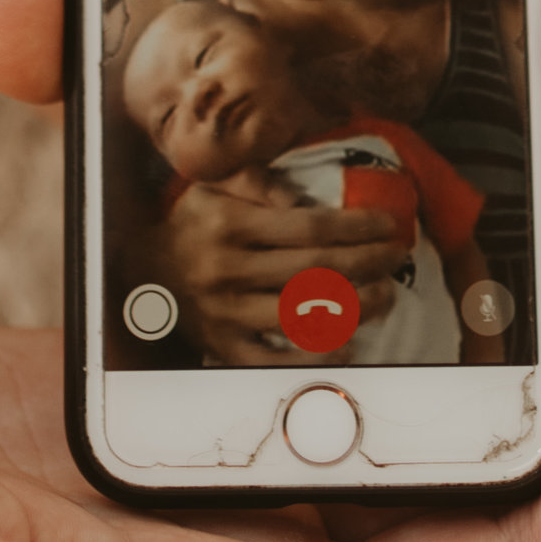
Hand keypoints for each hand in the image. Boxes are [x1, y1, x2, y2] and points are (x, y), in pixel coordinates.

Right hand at [152, 179, 404, 364]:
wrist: (143, 271)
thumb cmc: (194, 222)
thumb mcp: (216, 186)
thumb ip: (259, 182)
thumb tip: (305, 197)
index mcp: (230, 224)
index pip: (307, 227)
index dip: (354, 226)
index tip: (387, 223)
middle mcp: (228, 270)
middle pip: (314, 271)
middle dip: (367, 263)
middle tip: (397, 257)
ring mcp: (225, 314)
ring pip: (303, 316)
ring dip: (355, 308)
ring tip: (386, 296)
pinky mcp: (223, 348)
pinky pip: (276, 359)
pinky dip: (315, 355)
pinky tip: (349, 343)